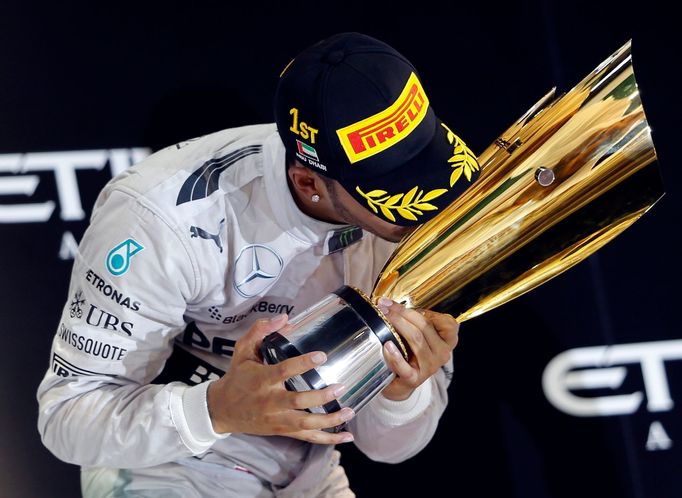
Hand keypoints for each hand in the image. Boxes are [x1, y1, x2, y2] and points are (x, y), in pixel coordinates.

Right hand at [207, 314, 354, 443]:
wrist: (221, 410)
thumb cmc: (237, 377)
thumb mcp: (243, 351)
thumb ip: (260, 331)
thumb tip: (285, 317)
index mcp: (262, 379)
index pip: (284, 371)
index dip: (304, 363)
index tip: (322, 356)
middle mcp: (270, 401)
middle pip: (298, 401)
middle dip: (321, 396)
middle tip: (340, 386)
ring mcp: (277, 419)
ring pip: (306, 423)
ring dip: (329, 420)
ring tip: (349, 411)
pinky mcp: (282, 430)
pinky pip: (307, 437)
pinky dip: (327, 438)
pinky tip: (346, 436)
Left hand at [377, 298, 458, 400]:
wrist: (401, 381)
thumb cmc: (411, 352)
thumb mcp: (421, 334)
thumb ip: (417, 320)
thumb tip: (393, 303)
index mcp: (447, 341)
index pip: (448, 323)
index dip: (427, 311)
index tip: (406, 304)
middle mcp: (442, 353)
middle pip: (425, 326)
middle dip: (403, 312)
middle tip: (384, 305)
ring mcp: (430, 367)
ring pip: (416, 339)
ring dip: (398, 325)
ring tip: (383, 317)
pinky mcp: (414, 379)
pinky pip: (405, 367)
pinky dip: (395, 356)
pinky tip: (387, 345)